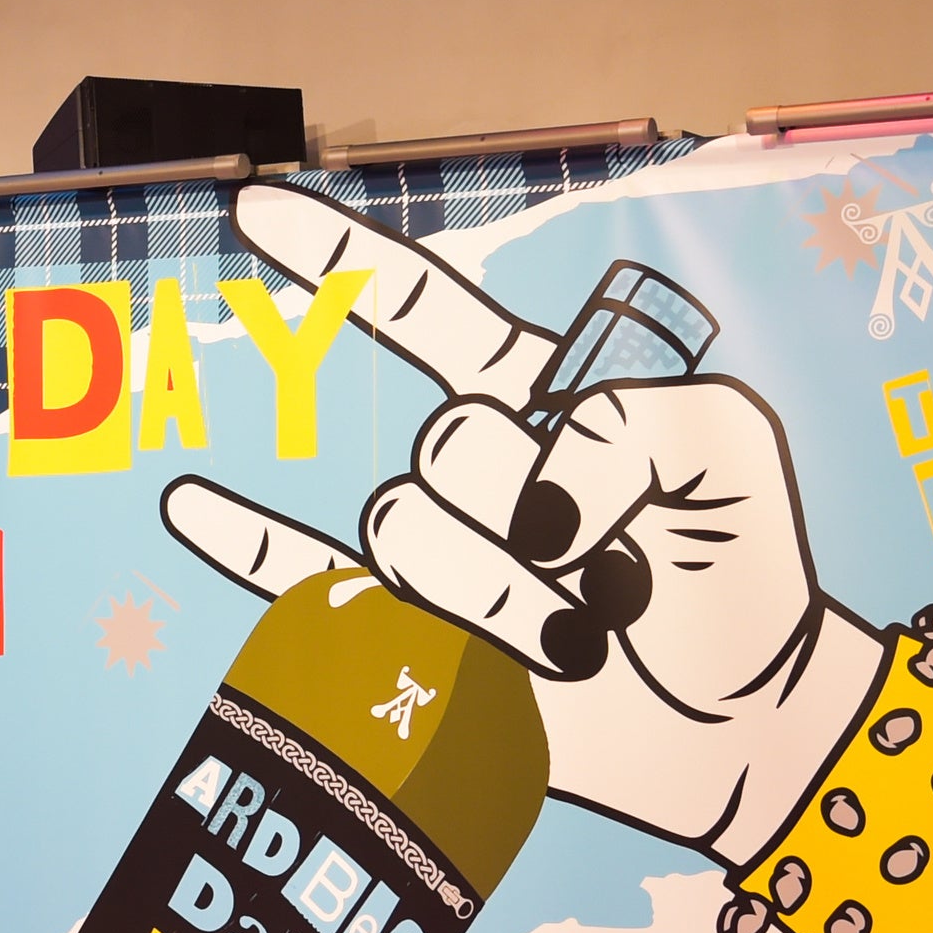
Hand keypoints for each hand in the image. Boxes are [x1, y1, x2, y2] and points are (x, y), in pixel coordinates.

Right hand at [163, 184, 885, 866]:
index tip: (260, 217)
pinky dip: (246, 546)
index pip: (427, 313)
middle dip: (538, 520)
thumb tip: (528, 498)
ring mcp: (442, 558)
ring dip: (510, 607)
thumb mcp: (726, 448)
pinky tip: (189, 506)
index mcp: (539, 401)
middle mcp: (475, 472)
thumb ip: (627, 424)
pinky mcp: (418, 643)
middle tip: (619, 578)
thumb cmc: (742, 569)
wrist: (743, 715)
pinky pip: (311, 584)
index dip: (343, 263)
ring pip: (409, 546)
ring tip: (583, 642)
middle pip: (442, 454)